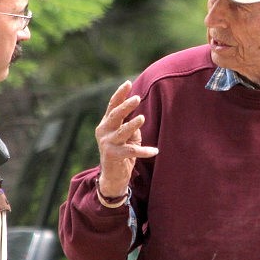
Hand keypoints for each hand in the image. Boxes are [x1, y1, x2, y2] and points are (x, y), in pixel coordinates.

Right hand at [95, 80, 158, 196]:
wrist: (112, 176)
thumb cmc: (122, 152)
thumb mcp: (126, 136)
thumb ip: (131, 125)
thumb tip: (139, 118)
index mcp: (106, 123)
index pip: (112, 105)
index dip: (120, 94)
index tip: (128, 83)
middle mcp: (103, 131)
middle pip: (115, 115)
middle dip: (126, 106)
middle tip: (137, 98)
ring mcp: (107, 143)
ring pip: (121, 131)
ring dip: (132, 124)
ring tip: (142, 118)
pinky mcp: (113, 155)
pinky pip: (131, 151)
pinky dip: (144, 151)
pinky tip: (155, 151)